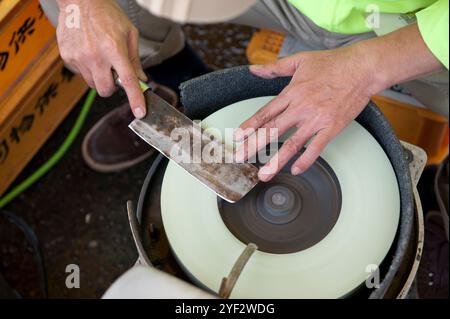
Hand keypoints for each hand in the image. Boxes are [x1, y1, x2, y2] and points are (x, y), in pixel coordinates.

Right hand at [56, 0, 146, 117]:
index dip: (135, 99)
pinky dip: (87, 69)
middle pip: (105, 90)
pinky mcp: (68, 57)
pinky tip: (88, 53)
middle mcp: (96, 56)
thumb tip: (141, 79)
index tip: (140, 112)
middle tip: (114, 75)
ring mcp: (79, 58)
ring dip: (100, 78)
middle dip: (112, 88)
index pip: (128, 81)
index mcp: (114, 49)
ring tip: (100, 59)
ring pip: (93, 84)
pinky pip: (81, 74)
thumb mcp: (129, 33)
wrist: (79, 1)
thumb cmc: (107, 15)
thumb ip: (135, 59)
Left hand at [235, 24, 443, 181]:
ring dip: (276, 161)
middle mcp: (301, 108)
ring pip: (292, 144)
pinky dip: (306, 160)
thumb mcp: (299, 60)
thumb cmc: (332, 63)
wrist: (362, 68)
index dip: (249, 126)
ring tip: (264, 174)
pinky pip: (316, 148)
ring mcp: (316, 119)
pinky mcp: (332, 127)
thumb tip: (253, 69)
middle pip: (272, 131)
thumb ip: (274, 67)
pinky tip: (295, 170)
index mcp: (291, 92)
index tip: (237, 137)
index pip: (265, 113)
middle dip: (253, 146)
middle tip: (239, 158)